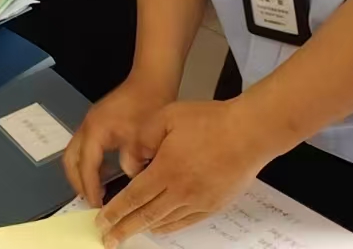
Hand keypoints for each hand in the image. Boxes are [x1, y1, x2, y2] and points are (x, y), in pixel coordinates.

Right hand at [63, 75, 176, 205]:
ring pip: (75, 154)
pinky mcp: (97, 121)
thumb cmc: (148, 104)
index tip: (97, 207)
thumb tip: (129, 180)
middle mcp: (87, 127)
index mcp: (95, 131)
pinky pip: (85, 147)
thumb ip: (132, 161)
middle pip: (70, 161)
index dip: (90, 188)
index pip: (86, 166)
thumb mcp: (142, 137)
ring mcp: (90, 123)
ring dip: (82, 173)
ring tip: (97, 191)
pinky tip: (107, 172)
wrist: (152, 78)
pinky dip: (90, 163)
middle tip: (91, 201)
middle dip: (78, 183)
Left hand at [96, 99, 282, 245]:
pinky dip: (169, 227)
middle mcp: (182, 191)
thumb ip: (142, 139)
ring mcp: (199, 201)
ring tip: (129, 233)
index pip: (133, 197)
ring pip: (166, 221)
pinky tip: (160, 227)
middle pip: (146, 216)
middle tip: (109, 239)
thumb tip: (130, 163)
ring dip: (145, 229)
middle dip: (124, 229)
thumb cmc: (211, 121)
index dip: (115, 212)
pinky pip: (186, 222)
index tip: (101, 221)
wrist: (250, 132)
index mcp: (167, 170)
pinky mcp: (214, 205)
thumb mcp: (167, 116)